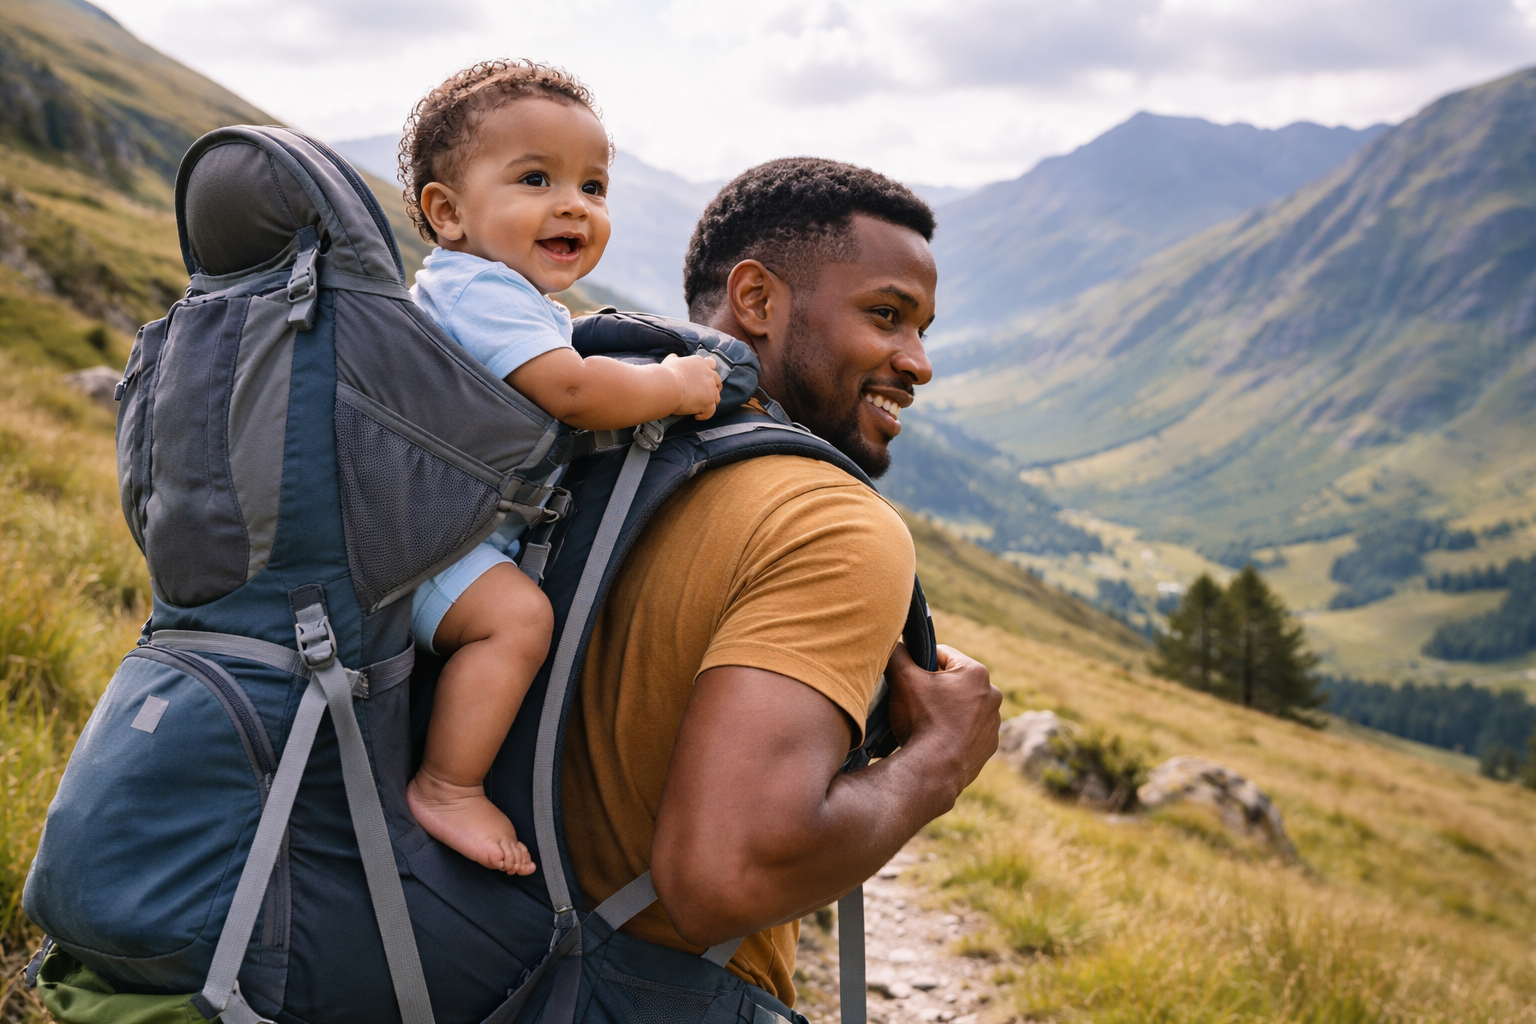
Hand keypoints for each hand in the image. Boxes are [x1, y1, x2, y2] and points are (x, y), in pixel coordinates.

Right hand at [663, 352, 722, 419]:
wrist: (669, 386)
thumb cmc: (668, 373)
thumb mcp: (671, 361)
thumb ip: (675, 358)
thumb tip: (674, 357)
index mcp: (700, 363)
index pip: (712, 364)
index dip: (710, 371)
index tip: (706, 376)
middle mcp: (709, 375)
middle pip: (718, 382)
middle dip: (714, 388)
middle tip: (705, 393)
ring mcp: (711, 389)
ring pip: (716, 397)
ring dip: (710, 402)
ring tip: (700, 406)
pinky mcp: (709, 402)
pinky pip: (711, 411)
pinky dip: (705, 415)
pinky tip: (697, 416)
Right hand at [885, 643, 1000, 798]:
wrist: (934, 770)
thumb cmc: (921, 720)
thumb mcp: (903, 679)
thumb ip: (897, 653)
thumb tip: (893, 642)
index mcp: (976, 672)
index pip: (942, 654)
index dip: (921, 663)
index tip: (910, 678)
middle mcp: (992, 695)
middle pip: (955, 681)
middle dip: (936, 687)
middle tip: (916, 702)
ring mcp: (993, 723)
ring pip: (963, 706)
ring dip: (948, 709)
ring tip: (927, 723)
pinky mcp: (989, 746)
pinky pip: (969, 731)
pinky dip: (955, 732)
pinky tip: (938, 740)